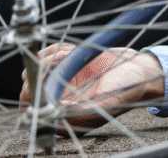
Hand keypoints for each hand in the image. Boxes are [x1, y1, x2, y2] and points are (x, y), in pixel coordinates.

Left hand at [20, 44, 164, 131]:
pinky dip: (56, 49)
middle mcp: (61, 102)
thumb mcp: (109, 101)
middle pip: (29, 90)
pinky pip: (46, 55)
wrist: (138, 68)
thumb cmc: (128, 88)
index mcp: (69, 119)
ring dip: (49, 57)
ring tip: (70, 54)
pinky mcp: (62, 66)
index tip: (47, 78)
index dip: (36, 95)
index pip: (37, 112)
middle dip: (41, 71)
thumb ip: (83, 110)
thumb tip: (56, 112)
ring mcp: (60, 83)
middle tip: (61, 60)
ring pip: (34, 70)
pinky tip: (72, 50)